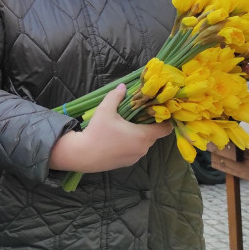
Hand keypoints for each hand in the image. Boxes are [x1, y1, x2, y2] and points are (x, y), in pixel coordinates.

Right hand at [49, 84, 171, 172]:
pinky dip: (132, 144)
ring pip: (144, 143)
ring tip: (126, 127)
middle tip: (137, 115)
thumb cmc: (97, 132)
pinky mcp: (127, 163)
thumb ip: (116, 96)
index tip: (157, 112)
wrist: (83, 155)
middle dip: (148, 125)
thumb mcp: (105, 110)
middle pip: (154, 135)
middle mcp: (143, 148)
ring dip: (139, 135)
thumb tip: (123, 86)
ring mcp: (136, 157)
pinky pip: (135, 151)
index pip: (166, 129)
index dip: (164, 119)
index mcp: (143, 135)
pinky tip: (118, 139)